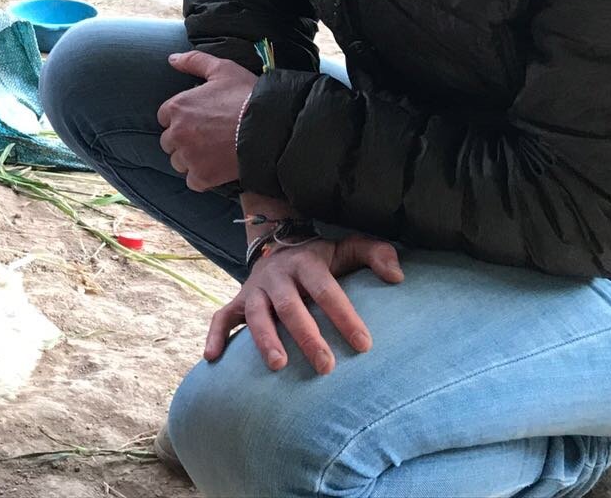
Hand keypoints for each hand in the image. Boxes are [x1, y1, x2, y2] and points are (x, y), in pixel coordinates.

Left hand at [158, 50, 255, 190]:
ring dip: (191, 159)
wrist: (271, 128)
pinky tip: (217, 167)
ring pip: (179, 162)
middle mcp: (177, 133)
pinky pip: (193, 181)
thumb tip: (172, 58)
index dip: (182, 119)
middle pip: (169, 142)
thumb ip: (194, 61)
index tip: (198, 120)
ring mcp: (189, 157)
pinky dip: (202, 177)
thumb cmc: (247, 95)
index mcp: (177, 107)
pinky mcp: (202, 176)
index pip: (165, 117)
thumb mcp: (222, 69)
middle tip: (207, 137)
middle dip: (184, 140)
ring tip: (213, 152)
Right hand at [205, 234, 403, 374]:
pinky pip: (222, 318)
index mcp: (306, 262)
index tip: (364, 345)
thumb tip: (397, 277)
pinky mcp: (238, 302)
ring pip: (257, 314)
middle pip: (291, 306)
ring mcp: (254, 289)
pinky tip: (213, 359)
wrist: (278, 245)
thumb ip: (376, 254)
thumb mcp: (348, 248)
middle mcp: (277, 275)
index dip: (344, 316)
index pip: (326, 289)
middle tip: (326, 366)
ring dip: (264, 339)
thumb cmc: (322, 259)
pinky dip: (216, 337)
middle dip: (307, 336)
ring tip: (278, 366)